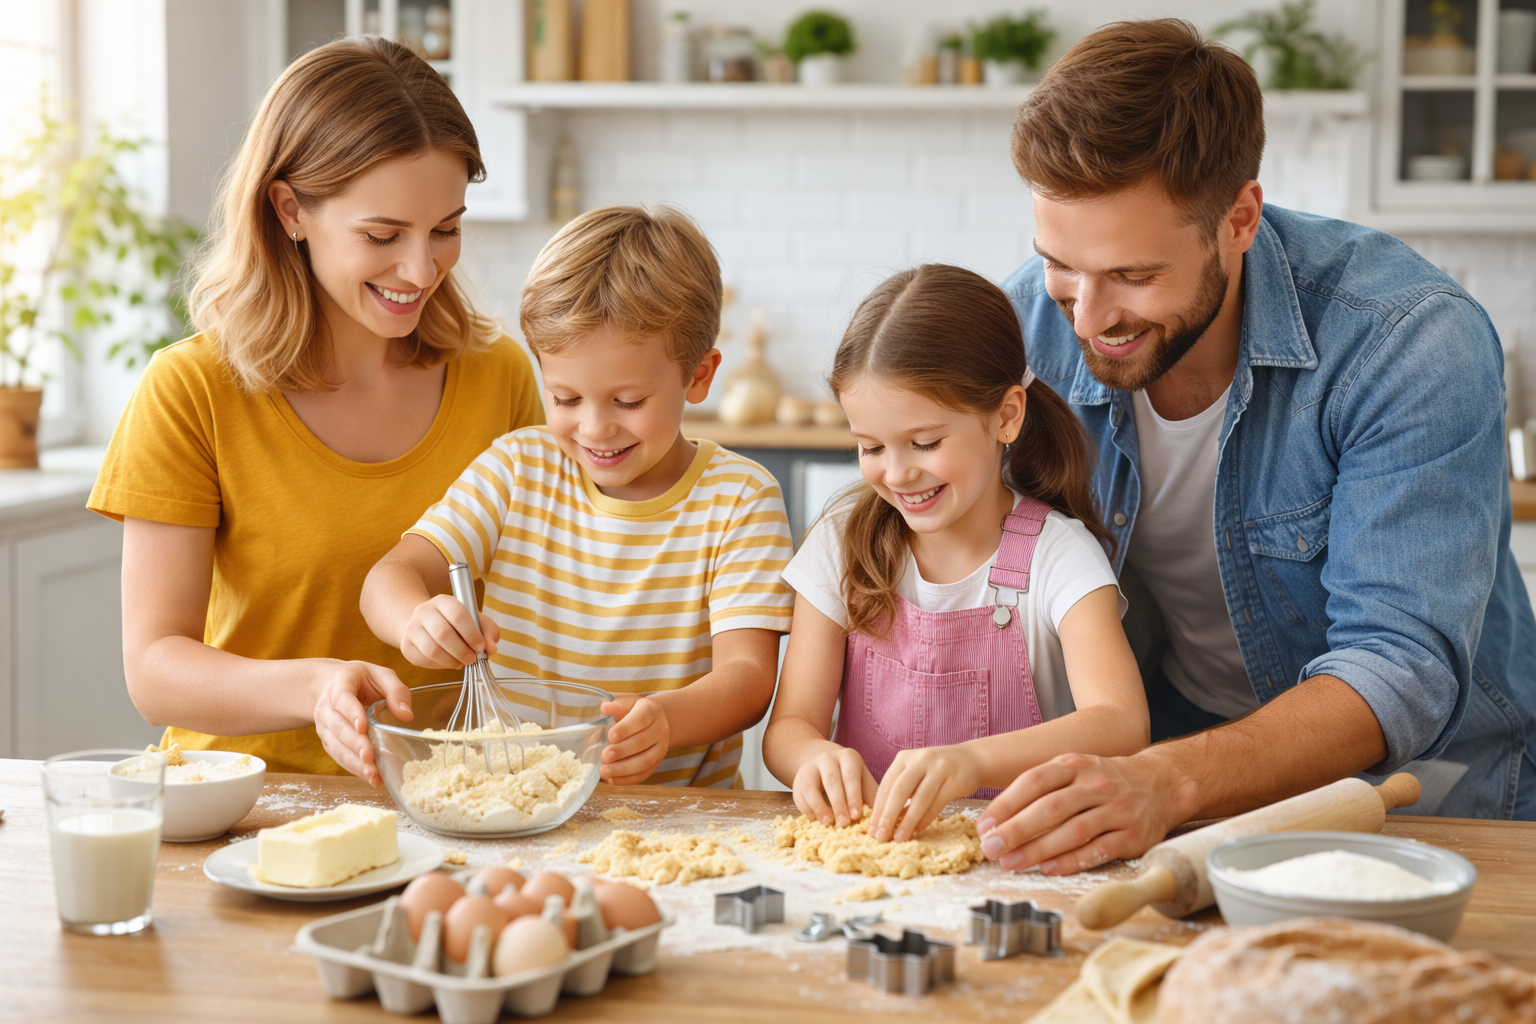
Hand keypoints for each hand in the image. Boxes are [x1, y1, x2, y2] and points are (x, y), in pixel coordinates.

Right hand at [313, 660, 413, 785]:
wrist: (334, 685)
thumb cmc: (363, 680)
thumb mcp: (381, 675)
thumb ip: (396, 691)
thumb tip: (407, 715)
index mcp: (340, 684)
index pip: (343, 699)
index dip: (352, 713)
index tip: (363, 727)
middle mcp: (327, 706)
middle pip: (338, 727)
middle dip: (354, 744)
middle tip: (369, 757)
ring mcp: (325, 726)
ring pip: (336, 745)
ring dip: (354, 762)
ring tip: (372, 774)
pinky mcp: (329, 741)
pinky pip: (338, 756)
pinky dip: (353, 768)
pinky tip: (370, 777)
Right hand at [399, 595, 499, 669]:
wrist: (424, 624)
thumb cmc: (454, 623)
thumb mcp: (473, 620)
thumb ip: (487, 630)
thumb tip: (492, 648)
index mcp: (443, 601)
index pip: (457, 615)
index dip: (471, 634)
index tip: (480, 647)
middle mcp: (424, 611)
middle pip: (443, 633)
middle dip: (462, 651)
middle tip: (472, 659)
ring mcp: (412, 628)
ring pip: (432, 650)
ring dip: (451, 661)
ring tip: (461, 662)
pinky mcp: (406, 646)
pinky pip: (424, 660)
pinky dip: (440, 665)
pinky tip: (448, 662)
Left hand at [599, 696, 669, 785]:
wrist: (655, 722)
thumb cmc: (634, 712)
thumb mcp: (627, 704)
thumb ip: (616, 706)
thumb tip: (605, 708)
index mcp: (652, 710)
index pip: (641, 719)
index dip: (626, 728)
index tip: (611, 736)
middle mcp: (660, 729)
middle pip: (642, 742)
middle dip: (622, 751)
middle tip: (604, 756)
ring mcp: (661, 748)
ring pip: (645, 761)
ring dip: (623, 769)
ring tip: (605, 771)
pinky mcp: (657, 763)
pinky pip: (644, 774)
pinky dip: (627, 779)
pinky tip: (612, 779)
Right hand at [791, 744, 877, 826]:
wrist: (823, 762)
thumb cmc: (848, 777)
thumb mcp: (862, 780)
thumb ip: (870, 795)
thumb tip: (881, 817)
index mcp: (848, 757)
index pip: (850, 776)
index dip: (853, 796)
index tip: (857, 815)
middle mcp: (828, 758)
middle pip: (831, 780)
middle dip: (838, 803)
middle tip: (844, 823)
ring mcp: (810, 767)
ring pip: (811, 786)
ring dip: (819, 806)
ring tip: (828, 822)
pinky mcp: (798, 778)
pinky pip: (799, 794)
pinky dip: (807, 808)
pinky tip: (816, 820)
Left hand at [867, 745, 980, 842]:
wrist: (969, 760)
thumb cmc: (935, 772)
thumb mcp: (914, 774)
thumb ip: (900, 791)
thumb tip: (881, 822)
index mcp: (904, 758)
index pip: (886, 785)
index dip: (877, 809)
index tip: (871, 830)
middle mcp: (920, 759)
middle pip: (899, 791)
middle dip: (888, 816)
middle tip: (881, 836)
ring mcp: (939, 767)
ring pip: (919, 798)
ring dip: (907, 821)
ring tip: (899, 838)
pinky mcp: (955, 779)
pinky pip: (937, 802)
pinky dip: (926, 819)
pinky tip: (918, 830)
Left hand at [975, 753, 1176, 874]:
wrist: (1160, 784)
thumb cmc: (1103, 782)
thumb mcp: (1074, 771)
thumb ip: (1040, 789)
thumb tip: (997, 818)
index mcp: (1075, 765)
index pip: (1034, 781)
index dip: (1006, 804)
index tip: (984, 825)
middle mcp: (1096, 785)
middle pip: (1051, 808)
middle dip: (1016, 830)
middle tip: (991, 848)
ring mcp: (1117, 810)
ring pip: (1073, 832)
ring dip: (1038, 850)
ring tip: (1011, 863)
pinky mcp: (1133, 835)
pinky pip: (1098, 851)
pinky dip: (1071, 861)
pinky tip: (1047, 869)